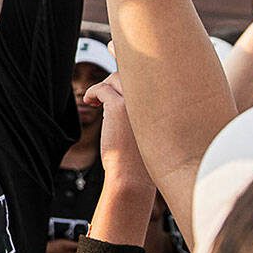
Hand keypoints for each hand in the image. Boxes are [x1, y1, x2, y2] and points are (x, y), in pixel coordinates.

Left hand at [84, 73, 152, 192]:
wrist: (133, 178)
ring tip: (96, 101)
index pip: (147, 78)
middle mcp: (152, 99)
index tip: (116, 83)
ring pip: (115, 78)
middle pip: (131, 74)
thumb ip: (140, 114)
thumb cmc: (139, 161)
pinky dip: (92, 92)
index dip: (131, 76)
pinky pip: (101, 89)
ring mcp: (135, 101)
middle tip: (104, 94)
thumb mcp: (146, 133)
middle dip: (114, 80)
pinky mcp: (118, 107)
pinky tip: (89, 102)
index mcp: (163, 105)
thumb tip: (121, 98)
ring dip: (103, 86)